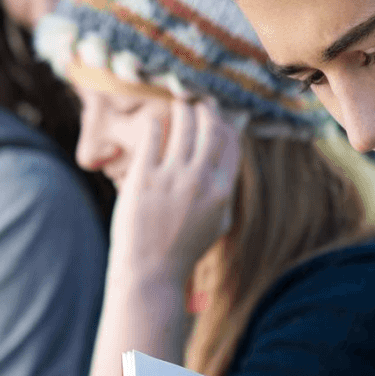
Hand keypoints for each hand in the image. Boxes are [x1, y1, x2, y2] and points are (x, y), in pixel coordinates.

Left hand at [108, 100, 241, 289]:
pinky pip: (152, 138)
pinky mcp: (143, 178)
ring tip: (178, 105)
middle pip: (210, 130)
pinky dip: (154, 123)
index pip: (231, 145)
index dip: (227, 124)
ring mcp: (172, 178)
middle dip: (207, 111)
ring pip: (182, 127)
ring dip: (182, 110)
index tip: (219, 116)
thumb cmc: (184, 250)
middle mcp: (200, 181)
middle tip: (199, 103)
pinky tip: (153, 119)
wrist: (152, 272)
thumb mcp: (217, 223)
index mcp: (222, 192)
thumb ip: (225, 194)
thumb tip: (228, 167)